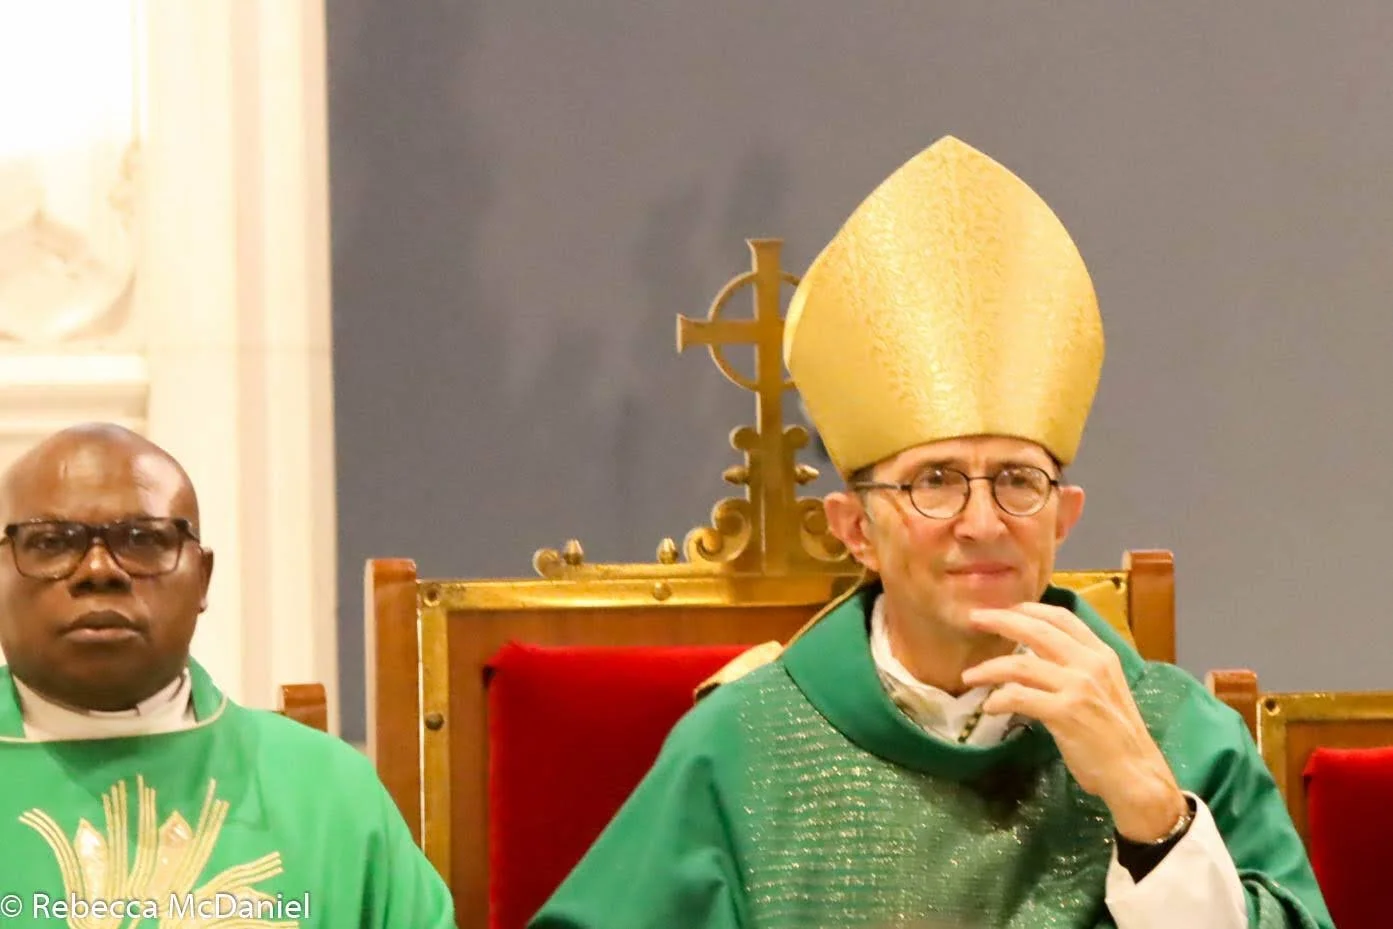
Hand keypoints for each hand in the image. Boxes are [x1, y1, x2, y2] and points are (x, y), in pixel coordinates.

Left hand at [961, 602, 1186, 842]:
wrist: (1136, 773)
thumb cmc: (1117, 736)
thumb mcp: (1103, 690)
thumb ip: (1076, 669)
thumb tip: (1034, 657)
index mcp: (1102, 654)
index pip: (1062, 617)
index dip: (1030, 609)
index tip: (1005, 609)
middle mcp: (1090, 664)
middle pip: (1037, 631)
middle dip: (1001, 621)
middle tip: (975, 619)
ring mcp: (1077, 687)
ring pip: (1021, 665)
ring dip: (989, 668)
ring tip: (969, 676)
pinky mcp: (1065, 712)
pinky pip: (1019, 697)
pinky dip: (998, 700)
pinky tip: (989, 707)